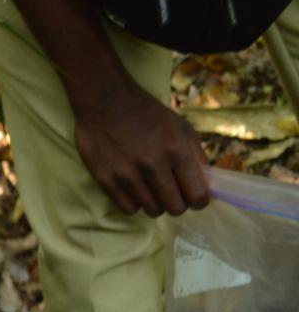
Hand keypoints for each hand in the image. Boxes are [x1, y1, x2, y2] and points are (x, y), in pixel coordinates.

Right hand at [72, 83, 209, 217]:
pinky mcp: (107, 180)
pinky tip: (134, 189)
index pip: (197, 194)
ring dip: (156, 203)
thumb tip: (207, 185)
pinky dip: (135, 203)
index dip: (199, 200)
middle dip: (178, 203)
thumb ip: (196, 156)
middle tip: (172, 193)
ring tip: (152, 189)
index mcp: (175, 149)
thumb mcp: (180, 126)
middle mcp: (152, 164)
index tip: (195, 198)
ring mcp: (127, 174)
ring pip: (152, 211)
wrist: (105, 101)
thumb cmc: (147, 114)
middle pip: (175, 208)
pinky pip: (129, 209)